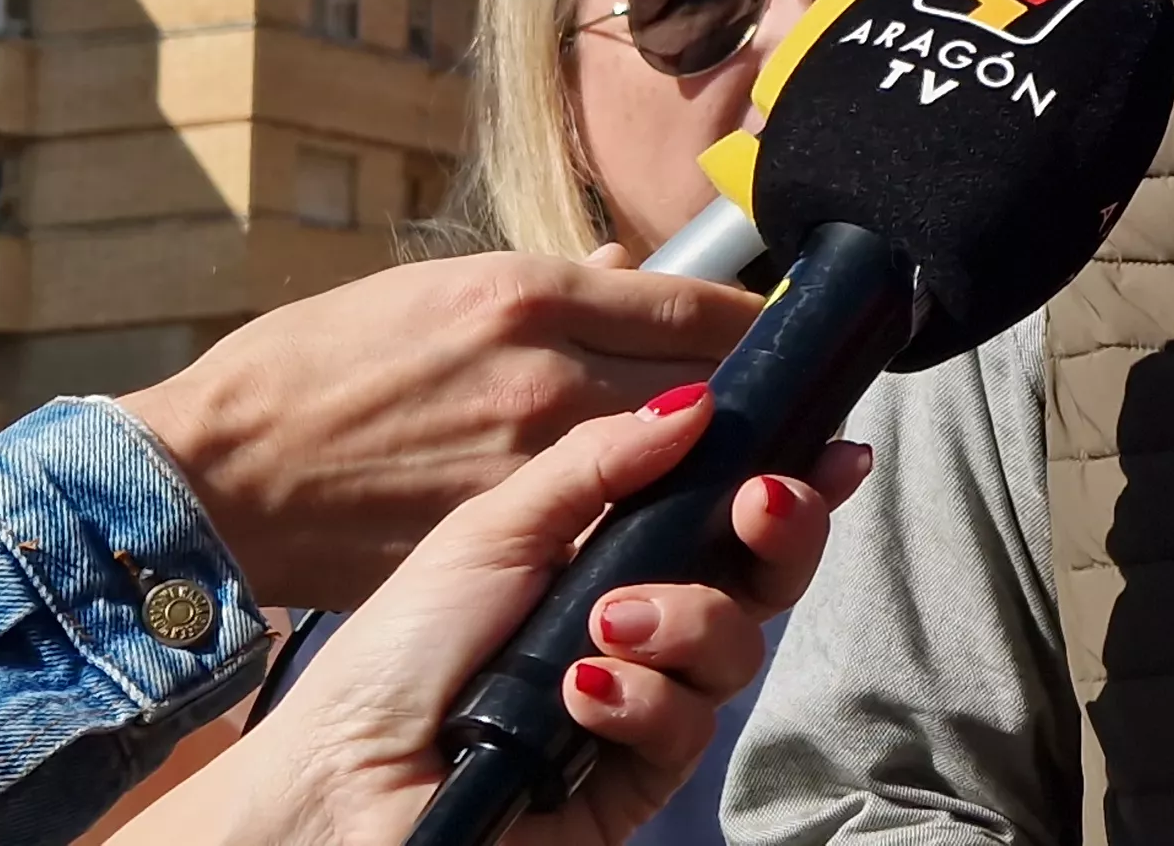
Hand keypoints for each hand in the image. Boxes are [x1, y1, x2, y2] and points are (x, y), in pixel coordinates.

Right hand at [119, 251, 764, 610]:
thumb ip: (545, 284)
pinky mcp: (512, 536)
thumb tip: (624, 267)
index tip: (802, 332)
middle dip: (766, 396)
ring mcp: (535, 465)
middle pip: (715, 384)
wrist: (217, 476)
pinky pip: (615, 524)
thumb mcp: (427, 289)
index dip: (769, 324)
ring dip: (725, 464)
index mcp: (528, 294)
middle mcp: (549, 375)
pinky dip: (652, 519)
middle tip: (803, 404)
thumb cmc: (309, 370)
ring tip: (760, 464)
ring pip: (680, 463)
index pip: (702, 307)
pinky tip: (673, 520)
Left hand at [151, 386, 868, 845]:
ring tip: (606, 625)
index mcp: (612, 554)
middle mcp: (644, 622)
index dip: (784, 481)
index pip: (723, 511)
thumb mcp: (493, 527)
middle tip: (762, 503)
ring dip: (687, 622)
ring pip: (736, 647)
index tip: (828, 449)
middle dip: (780, 531)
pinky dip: (641, 699)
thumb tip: (700, 400)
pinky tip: (580, 694)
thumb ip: (598, 462)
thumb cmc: (400, 650)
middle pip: (761, 575)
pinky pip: (687, 724)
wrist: (344, 773)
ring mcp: (647, 697)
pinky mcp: (639, 772)